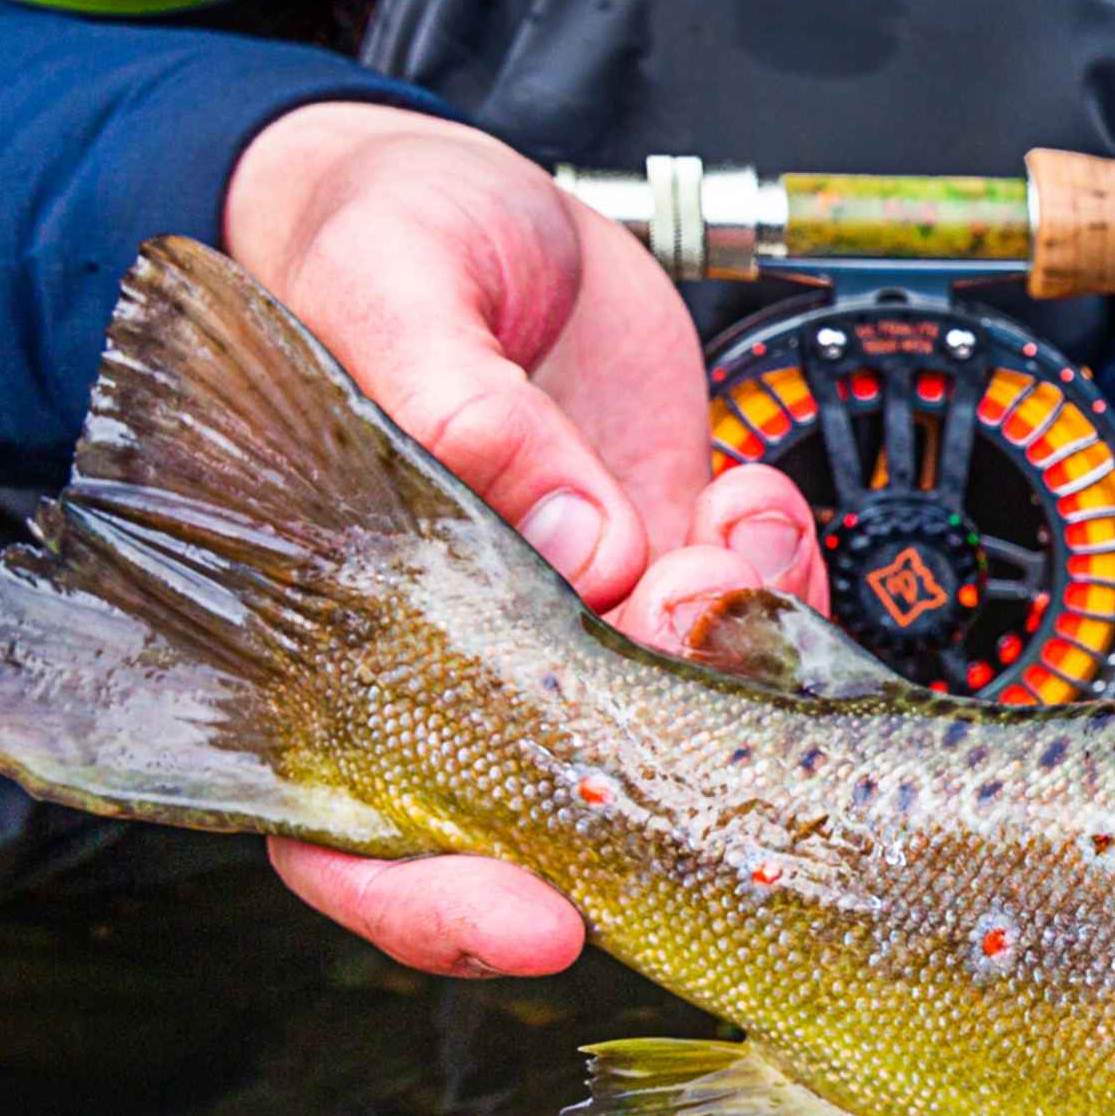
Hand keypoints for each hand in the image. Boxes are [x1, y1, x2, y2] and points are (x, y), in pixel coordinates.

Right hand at [220, 101, 830, 975]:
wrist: (476, 196)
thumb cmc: (375, 239)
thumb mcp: (392, 283)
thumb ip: (456, 403)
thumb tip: (569, 533)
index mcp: (337, 641)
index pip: (358, 838)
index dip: (439, 903)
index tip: (540, 919)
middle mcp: (471, 664)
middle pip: (547, 817)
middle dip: (654, 803)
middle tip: (718, 754)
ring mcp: (585, 626)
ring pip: (684, 719)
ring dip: (732, 653)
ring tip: (718, 542)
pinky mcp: (673, 571)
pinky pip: (754, 617)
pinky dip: (777, 567)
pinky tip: (743, 492)